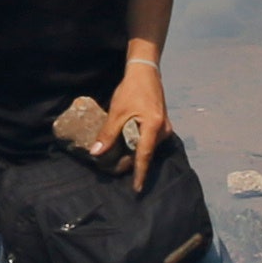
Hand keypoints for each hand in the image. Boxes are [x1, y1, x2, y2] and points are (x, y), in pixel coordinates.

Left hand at [102, 60, 169, 190]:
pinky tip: (128, 147)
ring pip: (148, 147)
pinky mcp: (162, 125)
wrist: (145, 73)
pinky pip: (150, 141)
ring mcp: (165, 128)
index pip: (145, 156)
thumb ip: (108, 134)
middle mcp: (164, 130)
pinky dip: (139, 145)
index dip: (140, 173)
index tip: (136, 189)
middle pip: (147, 153)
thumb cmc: (131, 90)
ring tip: (120, 160)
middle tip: (117, 171)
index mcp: (154, 127)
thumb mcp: (117, 112)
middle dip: (134, 164)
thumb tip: (96, 153)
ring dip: (135, 154)